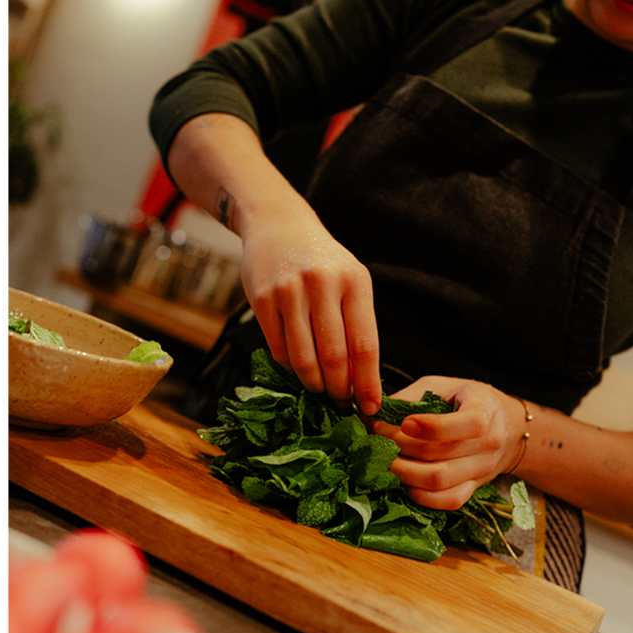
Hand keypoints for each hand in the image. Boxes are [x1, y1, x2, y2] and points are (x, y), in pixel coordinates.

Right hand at [238, 202, 381, 413]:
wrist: (277, 225)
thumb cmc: (322, 260)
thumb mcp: (349, 279)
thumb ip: (356, 321)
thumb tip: (359, 379)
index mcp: (354, 281)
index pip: (364, 345)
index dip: (367, 383)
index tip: (371, 408)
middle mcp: (322, 285)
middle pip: (333, 358)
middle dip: (339, 390)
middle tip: (341, 404)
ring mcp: (288, 292)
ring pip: (303, 359)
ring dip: (313, 384)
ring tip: (320, 390)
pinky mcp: (261, 299)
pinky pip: (277, 348)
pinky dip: (289, 367)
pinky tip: (297, 367)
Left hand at [370, 376, 527, 509]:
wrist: (505, 426)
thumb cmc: (465, 400)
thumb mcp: (442, 386)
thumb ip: (411, 397)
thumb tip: (373, 411)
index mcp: (485, 410)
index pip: (468, 424)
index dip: (431, 426)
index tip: (403, 423)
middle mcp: (489, 444)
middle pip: (440, 455)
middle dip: (399, 448)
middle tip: (376, 440)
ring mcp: (482, 469)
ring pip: (439, 481)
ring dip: (403, 473)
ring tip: (382, 460)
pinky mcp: (473, 488)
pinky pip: (448, 501)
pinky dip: (420, 495)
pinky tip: (402, 481)